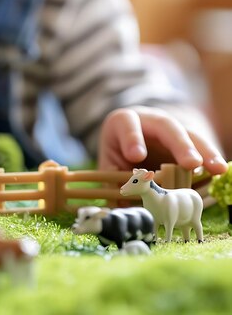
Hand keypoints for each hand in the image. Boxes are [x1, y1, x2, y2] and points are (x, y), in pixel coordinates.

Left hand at [98, 106, 227, 174]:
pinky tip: (220, 171)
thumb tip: (120, 207)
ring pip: (191, 135)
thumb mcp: (108, 161)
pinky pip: (203, 146)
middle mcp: (151, 121)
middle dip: (180, 145)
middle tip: (191, 163)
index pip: (126, 124)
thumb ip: (111, 180)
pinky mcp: (189, 139)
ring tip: (217, 169)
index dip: (131, 138)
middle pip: (167, 126)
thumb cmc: (119, 150)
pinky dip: (213, 158)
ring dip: (206, 152)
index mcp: (124, 122)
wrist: (135, 133)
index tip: (136, 156)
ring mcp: (173, 128)